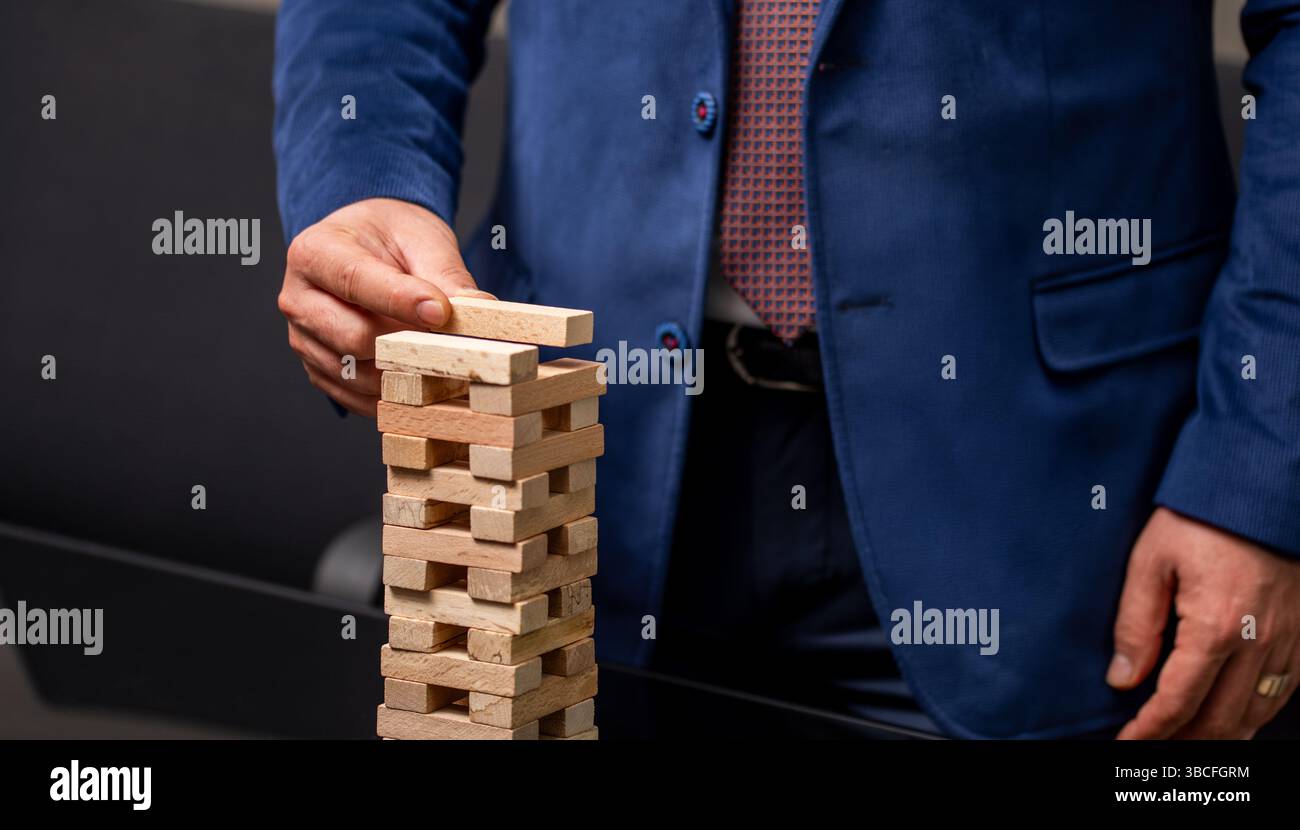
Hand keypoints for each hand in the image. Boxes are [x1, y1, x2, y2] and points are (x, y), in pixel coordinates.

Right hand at [277, 198, 493, 414]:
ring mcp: (304, 340)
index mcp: (314, 252)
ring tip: (443, 361)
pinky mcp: (319, 370)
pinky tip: (424, 380)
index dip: (400, 301)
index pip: (354, 281)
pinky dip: (393, 395)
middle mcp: (298, 299)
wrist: (369, 248)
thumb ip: (447, 275)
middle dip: (406, 344)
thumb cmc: (391, 238)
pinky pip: (356, 398)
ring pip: (356, 375)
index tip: (441, 312)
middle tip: (452, 343)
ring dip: (404, 374)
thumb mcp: (422, 239)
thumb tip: (481, 309)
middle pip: (353, 337)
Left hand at [1108, 507, 1299, 738]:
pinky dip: (1254, 715)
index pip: (1178, 701)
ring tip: (1183, 741)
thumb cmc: (1201, 516)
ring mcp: (1287, 641)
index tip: (1125, 743)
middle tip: (1149, 748)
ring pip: (1255, 714)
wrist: (1262, 485)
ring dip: (1218, 736)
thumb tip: (1122, 677)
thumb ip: (1136, 623)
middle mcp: (1258, 643)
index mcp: (1216, 627)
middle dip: (1181, 742)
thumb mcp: (1150, 561)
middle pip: (1220, 720)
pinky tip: (1233, 719)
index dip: (1149, 731)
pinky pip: (1282, 693)